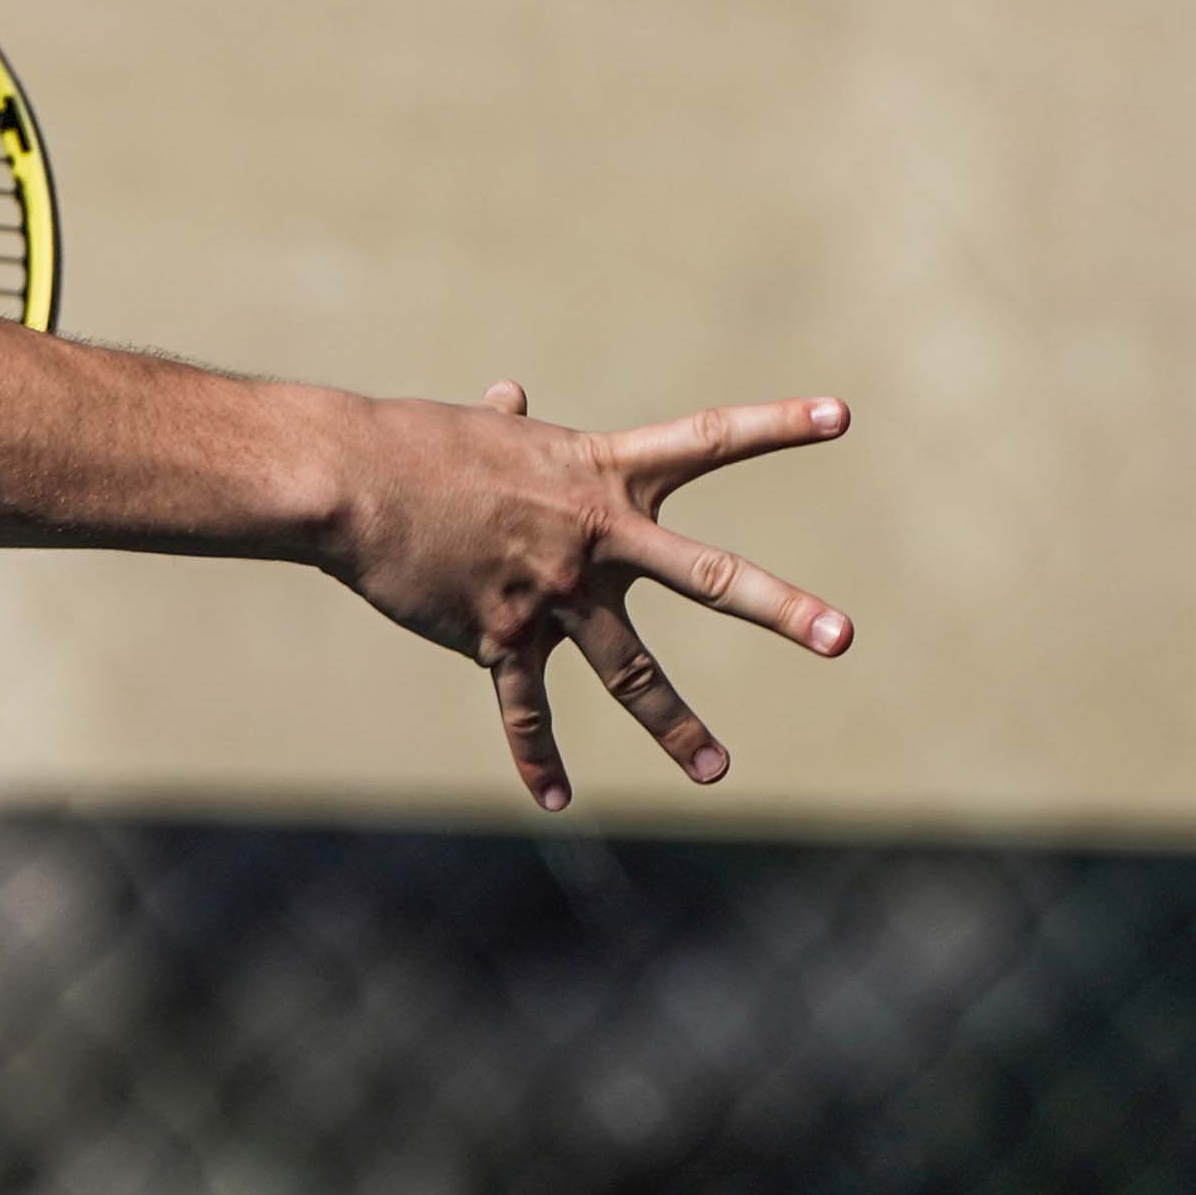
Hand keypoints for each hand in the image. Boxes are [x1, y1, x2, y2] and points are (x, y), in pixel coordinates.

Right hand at [330, 386, 852, 810]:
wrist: (352, 482)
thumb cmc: (412, 442)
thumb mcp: (483, 430)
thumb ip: (517, 424)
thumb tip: (513, 394)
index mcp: (601, 472)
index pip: (706, 439)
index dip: (777, 423)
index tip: (841, 415)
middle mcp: (594, 538)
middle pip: (709, 578)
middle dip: (781, 610)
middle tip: (843, 639)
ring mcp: (553, 594)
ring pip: (632, 674)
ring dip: (680, 728)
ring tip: (718, 772)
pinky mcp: (500, 637)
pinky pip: (528, 713)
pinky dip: (541, 761)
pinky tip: (560, 800)